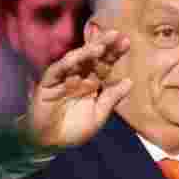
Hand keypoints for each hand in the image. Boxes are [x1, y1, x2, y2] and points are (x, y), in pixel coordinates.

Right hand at [23, 29, 135, 149]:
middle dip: (102, 45)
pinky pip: (56, 71)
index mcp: (92, 83)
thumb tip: (130, 81)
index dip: (114, 53)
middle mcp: (78, 77)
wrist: (50, 144)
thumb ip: (111, 98)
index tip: (126, 42)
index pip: (104, 64)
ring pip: (75, 61)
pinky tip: (76, 57)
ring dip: (86, 52)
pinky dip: (66, 64)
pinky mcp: (47, 84)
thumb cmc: (74, 130)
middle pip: (91, 58)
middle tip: (115, 34)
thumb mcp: (98, 115)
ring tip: (100, 46)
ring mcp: (62, 79)